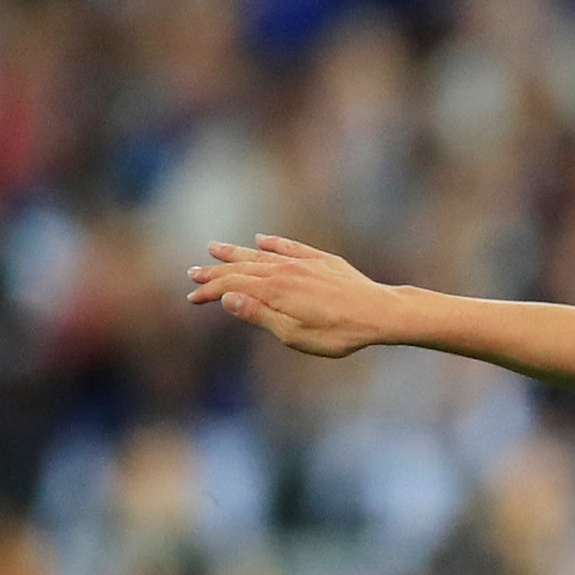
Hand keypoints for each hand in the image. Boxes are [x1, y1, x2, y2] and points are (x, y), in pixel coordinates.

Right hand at [185, 235, 404, 357]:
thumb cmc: (340, 332)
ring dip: (236, 252)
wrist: (382, 313)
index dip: (209, 292)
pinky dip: (274, 243)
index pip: (231, 286)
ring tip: (215, 247)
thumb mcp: (294, 334)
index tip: (192, 298)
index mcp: (274, 290)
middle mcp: (285, 270)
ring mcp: (305, 263)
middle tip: (192, 273)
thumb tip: (226, 298)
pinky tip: (262, 239)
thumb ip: (259, 315)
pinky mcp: (324, 261)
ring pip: (262, 254)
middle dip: (215, 271)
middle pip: (241, 267)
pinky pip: (292, 247)